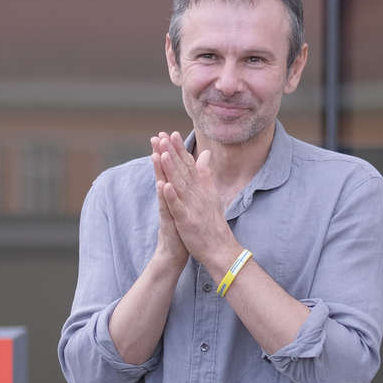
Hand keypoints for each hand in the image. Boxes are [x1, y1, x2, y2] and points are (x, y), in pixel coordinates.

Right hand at [151, 133, 188, 268]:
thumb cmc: (182, 228)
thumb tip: (189, 174)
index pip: (172, 169)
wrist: (175, 253)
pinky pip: (166, 207)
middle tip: (156, 136)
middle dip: (160, 154)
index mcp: (174, 193)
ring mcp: (167, 209)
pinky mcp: (169, 221)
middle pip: (163, 173)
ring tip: (157, 154)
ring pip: (162, 186)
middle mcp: (168, 199)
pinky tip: (162, 184)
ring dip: (159, 170)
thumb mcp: (186, 205)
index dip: (170, 151)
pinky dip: (164, 195)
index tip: (167, 133)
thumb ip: (187, 188)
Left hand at [158, 132, 240, 274]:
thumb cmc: (213, 222)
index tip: (171, 134)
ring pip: (179, 185)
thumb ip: (205, 173)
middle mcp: (197, 194)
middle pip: (182, 170)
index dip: (179, 149)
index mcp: (201, 187)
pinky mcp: (187, 221)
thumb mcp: (211, 194)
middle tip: (163, 136)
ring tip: (161, 153)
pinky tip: (164, 185)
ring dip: (170, 169)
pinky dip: (171, 196)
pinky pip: (177, 207)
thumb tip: (204, 153)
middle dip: (172, 153)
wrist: (220, 249)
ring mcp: (192, 207)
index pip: (189, 165)